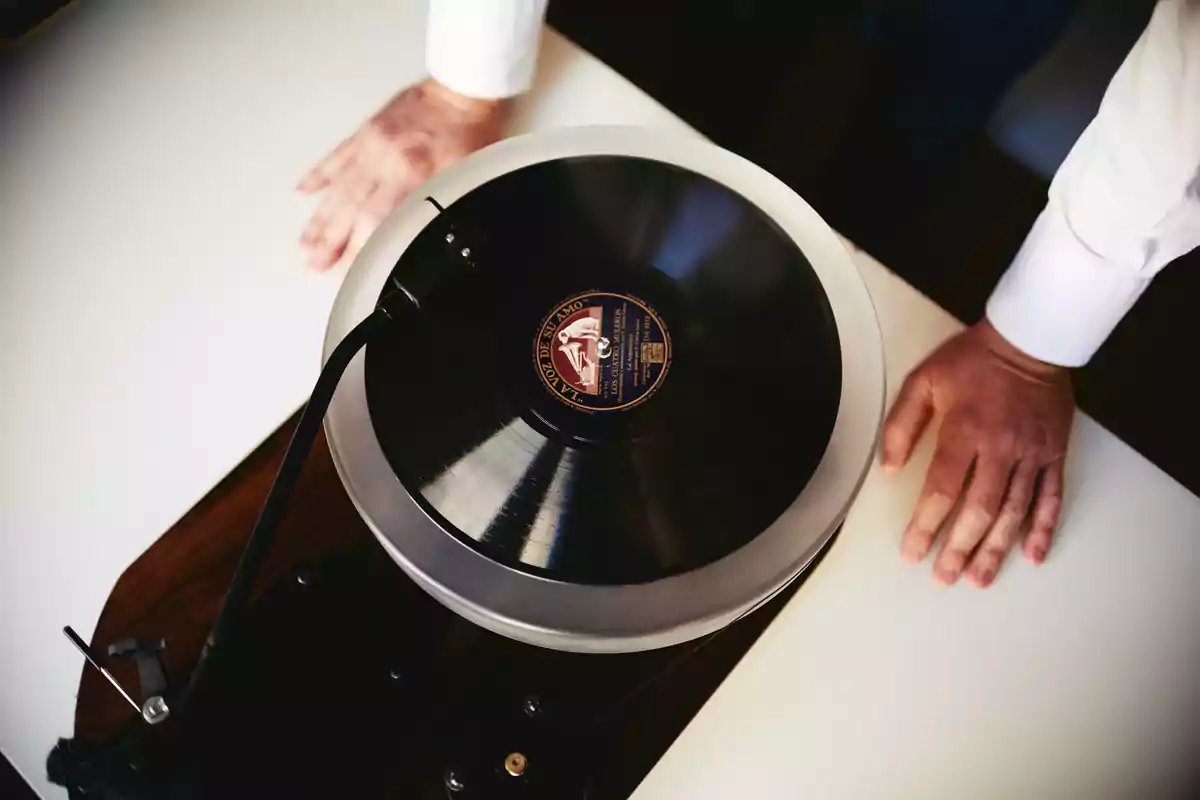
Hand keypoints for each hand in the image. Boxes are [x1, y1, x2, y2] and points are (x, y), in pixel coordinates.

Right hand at [297, 78, 505, 268]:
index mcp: (412, 175)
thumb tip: (432, 239)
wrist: (462, 84)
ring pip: (338, 189)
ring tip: (304, 244)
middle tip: (313, 266)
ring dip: (320, 219)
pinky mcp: (366, 132)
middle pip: (350, 210)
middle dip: (330, 242)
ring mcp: (371, 146)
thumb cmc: (473, 128)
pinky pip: (336, 157)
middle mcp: (385, 162)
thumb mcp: (469, 177)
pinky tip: (303, 193)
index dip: (360, 251)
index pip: (378, 223)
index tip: (348, 273)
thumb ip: (445, 207)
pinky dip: (319, 176)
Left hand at [882, 319, 1074, 587]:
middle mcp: (1000, 449)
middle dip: (959, 548)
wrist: (1031, 339)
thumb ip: (901, 424)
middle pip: (978, 510)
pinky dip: (1042, 529)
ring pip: (1014, 512)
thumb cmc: (971, 360)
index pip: (941, 490)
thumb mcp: (923, 380)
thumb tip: (887, 468)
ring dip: (996, 549)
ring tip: (979, 578)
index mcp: (964, 432)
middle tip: (944, 577)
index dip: (926, 525)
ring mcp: (1031, 454)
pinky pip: (1050, 498)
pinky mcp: (1054, 454)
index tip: (913, 551)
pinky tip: (1032, 555)